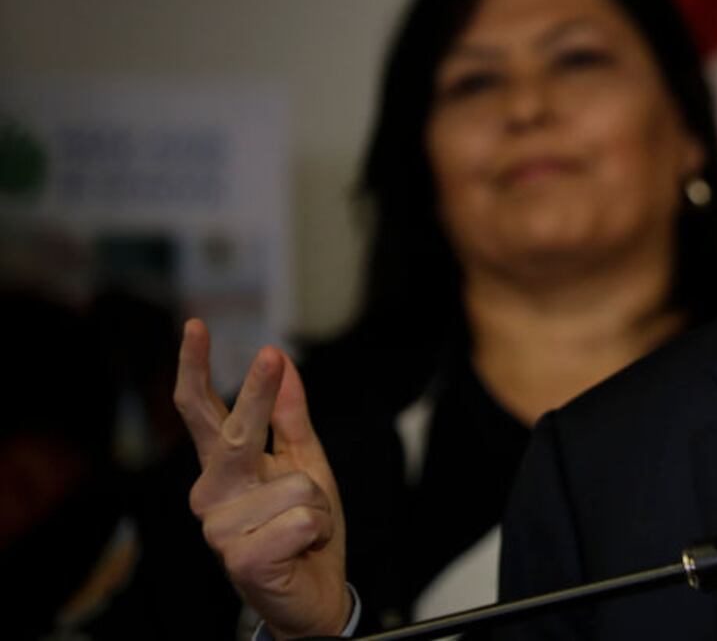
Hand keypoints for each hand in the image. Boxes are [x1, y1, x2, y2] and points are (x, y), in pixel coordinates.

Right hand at [173, 319, 350, 637]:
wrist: (314, 595)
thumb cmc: (304, 528)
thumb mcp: (306, 464)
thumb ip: (291, 417)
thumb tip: (284, 361)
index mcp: (223, 466)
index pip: (203, 411)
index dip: (195, 366)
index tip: (195, 325)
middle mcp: (210, 493)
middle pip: (235, 432)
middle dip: (258, 396)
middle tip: (269, 358)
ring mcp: (218, 528)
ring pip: (295, 484)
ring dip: (317, 505)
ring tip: (303, 530)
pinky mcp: (239, 559)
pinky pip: (302, 519)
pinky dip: (317, 532)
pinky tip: (299, 550)